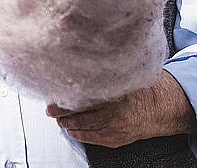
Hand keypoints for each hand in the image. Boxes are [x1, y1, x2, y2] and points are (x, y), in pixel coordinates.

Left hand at [46, 71, 196, 147]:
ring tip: (58, 117)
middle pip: (78, 109)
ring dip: (66, 122)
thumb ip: (97, 75)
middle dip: (60, 110)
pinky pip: (91, 138)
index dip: (63, 94)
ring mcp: (114, 125)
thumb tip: (69, 69)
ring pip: (82, 125)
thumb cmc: (135, 89)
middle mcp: (113, 108)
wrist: (158, 107)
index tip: (51, 92)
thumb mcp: (118, 76)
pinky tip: (70, 129)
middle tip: (50, 108)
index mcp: (112, 89)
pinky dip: (78, 133)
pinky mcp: (115, 138)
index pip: (81, 92)